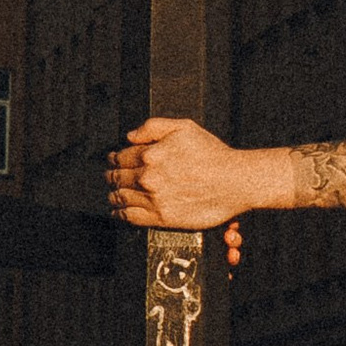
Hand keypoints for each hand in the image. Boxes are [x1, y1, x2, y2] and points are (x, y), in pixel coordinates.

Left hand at [109, 117, 259, 231]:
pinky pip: (131, 217)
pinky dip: (120, 214)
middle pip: (118, 178)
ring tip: (113, 194)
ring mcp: (154, 199)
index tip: (113, 160)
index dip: (114, 158)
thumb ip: (153, 127)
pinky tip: (118, 212)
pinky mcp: (162, 217)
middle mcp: (148, 177)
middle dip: (111, 176)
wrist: (235, 180)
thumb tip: (130, 137)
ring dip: (113, 195)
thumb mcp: (184, 127)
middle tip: (110, 177)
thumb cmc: (213, 154)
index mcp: (150, 154)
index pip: (121, 157)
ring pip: (121, 198)